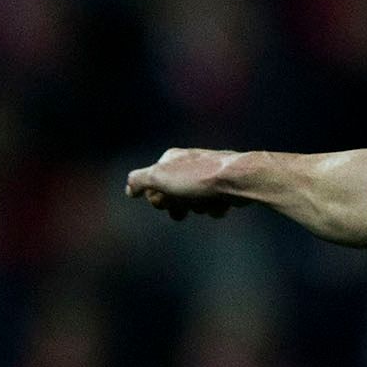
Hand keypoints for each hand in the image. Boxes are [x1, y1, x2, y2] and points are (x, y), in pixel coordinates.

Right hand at [124, 148, 250, 220]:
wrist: (238, 178)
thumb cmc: (197, 177)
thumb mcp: (159, 177)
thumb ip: (138, 180)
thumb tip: (128, 189)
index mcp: (172, 159)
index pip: (152, 185)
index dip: (157, 198)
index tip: (164, 201)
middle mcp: (189, 164)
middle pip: (174, 195)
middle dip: (178, 205)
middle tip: (185, 207)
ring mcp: (208, 175)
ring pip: (194, 202)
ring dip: (198, 207)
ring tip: (206, 202)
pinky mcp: (225, 186)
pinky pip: (214, 204)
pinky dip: (215, 207)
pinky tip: (221, 204)